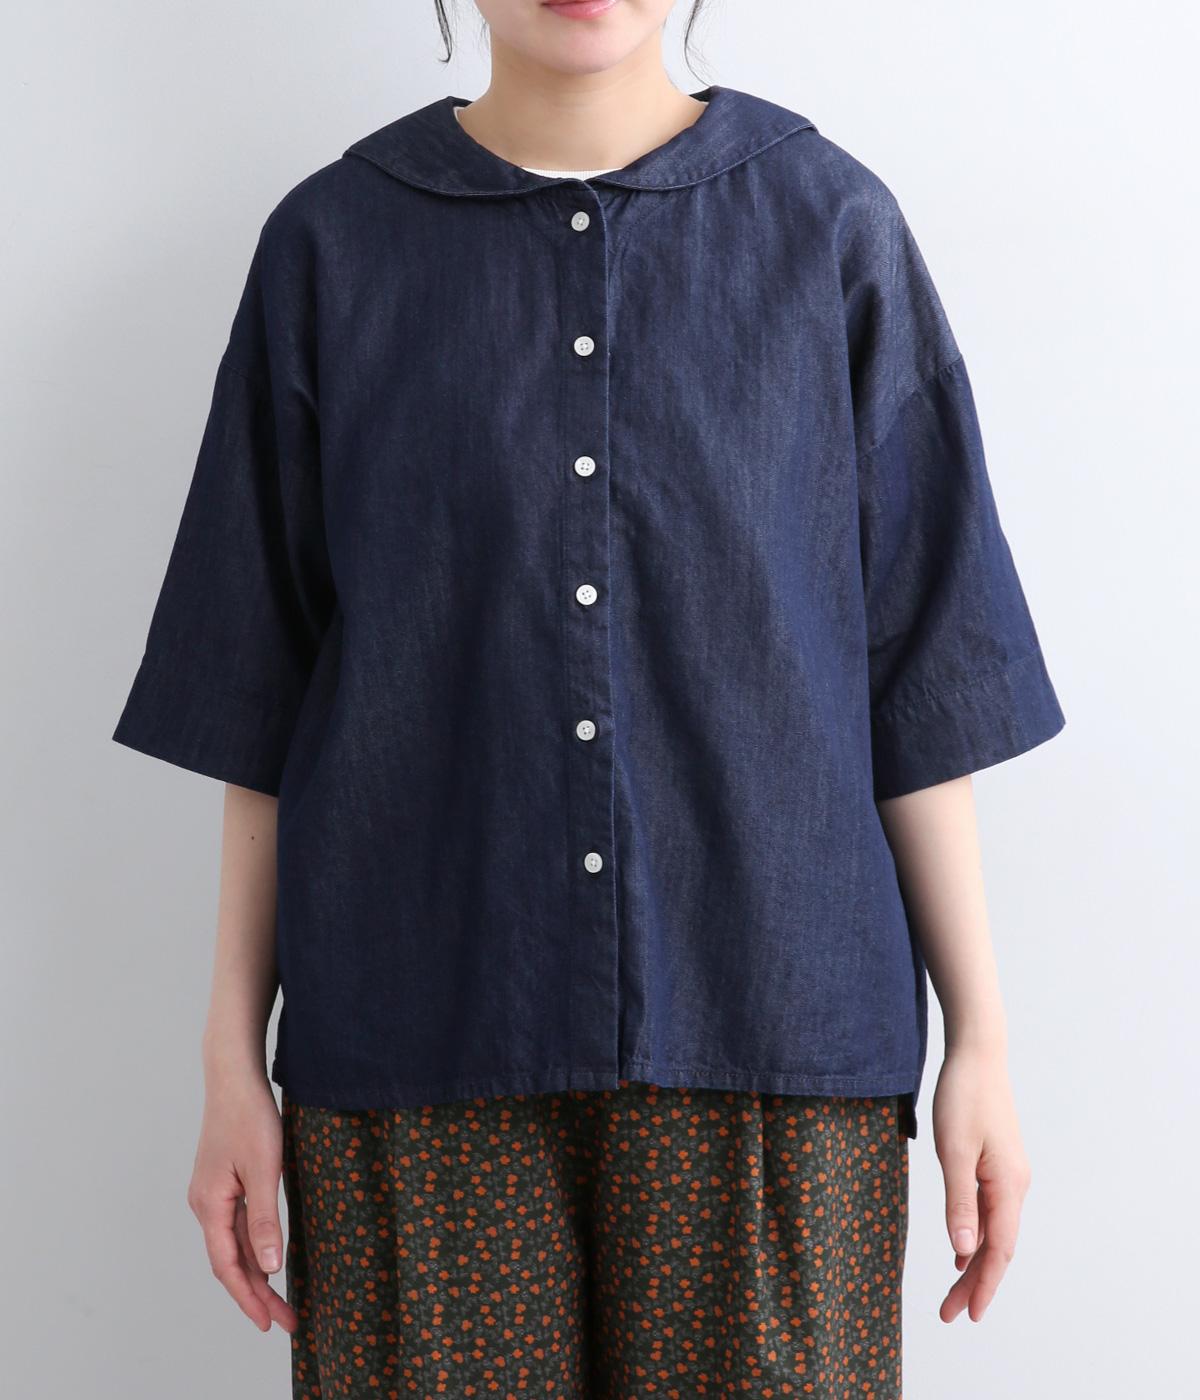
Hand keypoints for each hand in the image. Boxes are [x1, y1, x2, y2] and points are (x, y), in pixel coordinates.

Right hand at [186, 1068, 298, 1332]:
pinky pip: (236, 1225)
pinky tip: (270, 1256)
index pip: (228, 1267)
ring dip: (257, 1272)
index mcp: (210, 1205)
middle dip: (257, 1294)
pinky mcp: (223, 1180)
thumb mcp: (264, 1170)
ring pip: (233, 1245)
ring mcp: (212, 1193)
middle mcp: (205, 1204)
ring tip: (282, 1300)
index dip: (248, 1299)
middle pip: (230, 1261)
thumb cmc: (249, 1116)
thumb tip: (270, 1268)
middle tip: (288, 1321)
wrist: (233, 1075)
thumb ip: (265, 1220)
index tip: (268, 1325)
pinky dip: (253, 1246)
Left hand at [931, 1044, 1031, 1322]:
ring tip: (953, 1294)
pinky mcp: (997, 1164)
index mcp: (1008, 1185)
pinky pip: (989, 1211)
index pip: (998, 1249)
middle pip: (997, 1246)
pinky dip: (976, 1236)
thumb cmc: (963, 1096)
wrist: (977, 1053)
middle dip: (975, 1283)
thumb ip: (959, 1202)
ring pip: (993, 1231)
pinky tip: (961, 1251)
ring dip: (974, 1263)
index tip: (968, 1316)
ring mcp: (1007, 1175)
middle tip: (949, 1315)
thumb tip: (964, 1252)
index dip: (984, 1285)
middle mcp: (1014, 1185)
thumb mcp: (953, 1150)